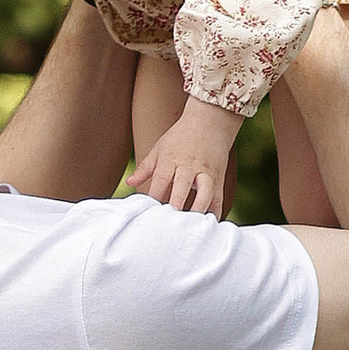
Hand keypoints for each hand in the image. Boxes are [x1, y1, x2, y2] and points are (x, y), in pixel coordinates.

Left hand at [127, 100, 239, 217]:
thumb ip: (145, 168)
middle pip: (183, 186)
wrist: (210, 122)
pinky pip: (218, 200)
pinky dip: (214, 213)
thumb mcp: (160, 149)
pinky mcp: (219, 180)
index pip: (161, 179)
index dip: (155, 195)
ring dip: (198, 210)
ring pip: (205, 193)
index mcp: (171, 159)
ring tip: (191, 227)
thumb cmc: (180, 138)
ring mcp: (206, 173)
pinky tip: (207, 227)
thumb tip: (129, 182)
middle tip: (171, 223)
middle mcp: (189, 166)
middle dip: (177, 203)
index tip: (149, 213)